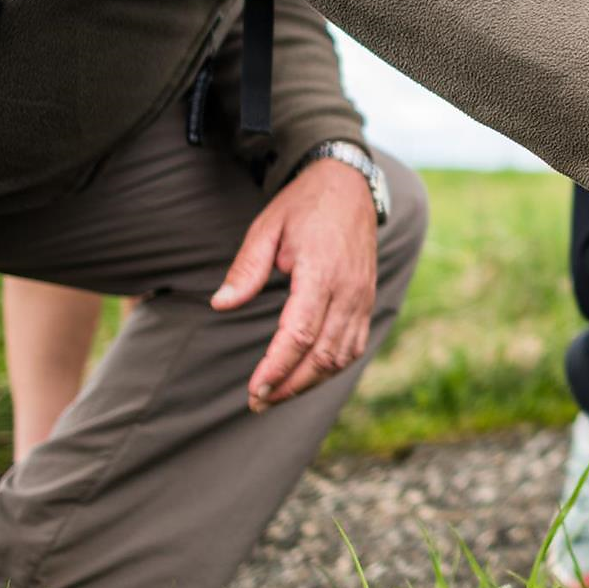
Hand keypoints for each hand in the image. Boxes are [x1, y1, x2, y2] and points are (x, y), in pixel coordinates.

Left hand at [211, 158, 377, 411]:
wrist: (349, 186)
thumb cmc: (303, 206)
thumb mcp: (266, 228)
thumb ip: (246, 269)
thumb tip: (221, 304)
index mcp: (322, 272)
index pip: (301, 334)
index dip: (277, 367)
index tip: (254, 390)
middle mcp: (349, 290)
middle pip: (323, 354)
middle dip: (290, 385)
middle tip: (258, 401)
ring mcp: (362, 296)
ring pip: (342, 355)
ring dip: (311, 381)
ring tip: (278, 393)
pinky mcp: (367, 299)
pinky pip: (355, 344)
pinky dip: (333, 367)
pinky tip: (308, 375)